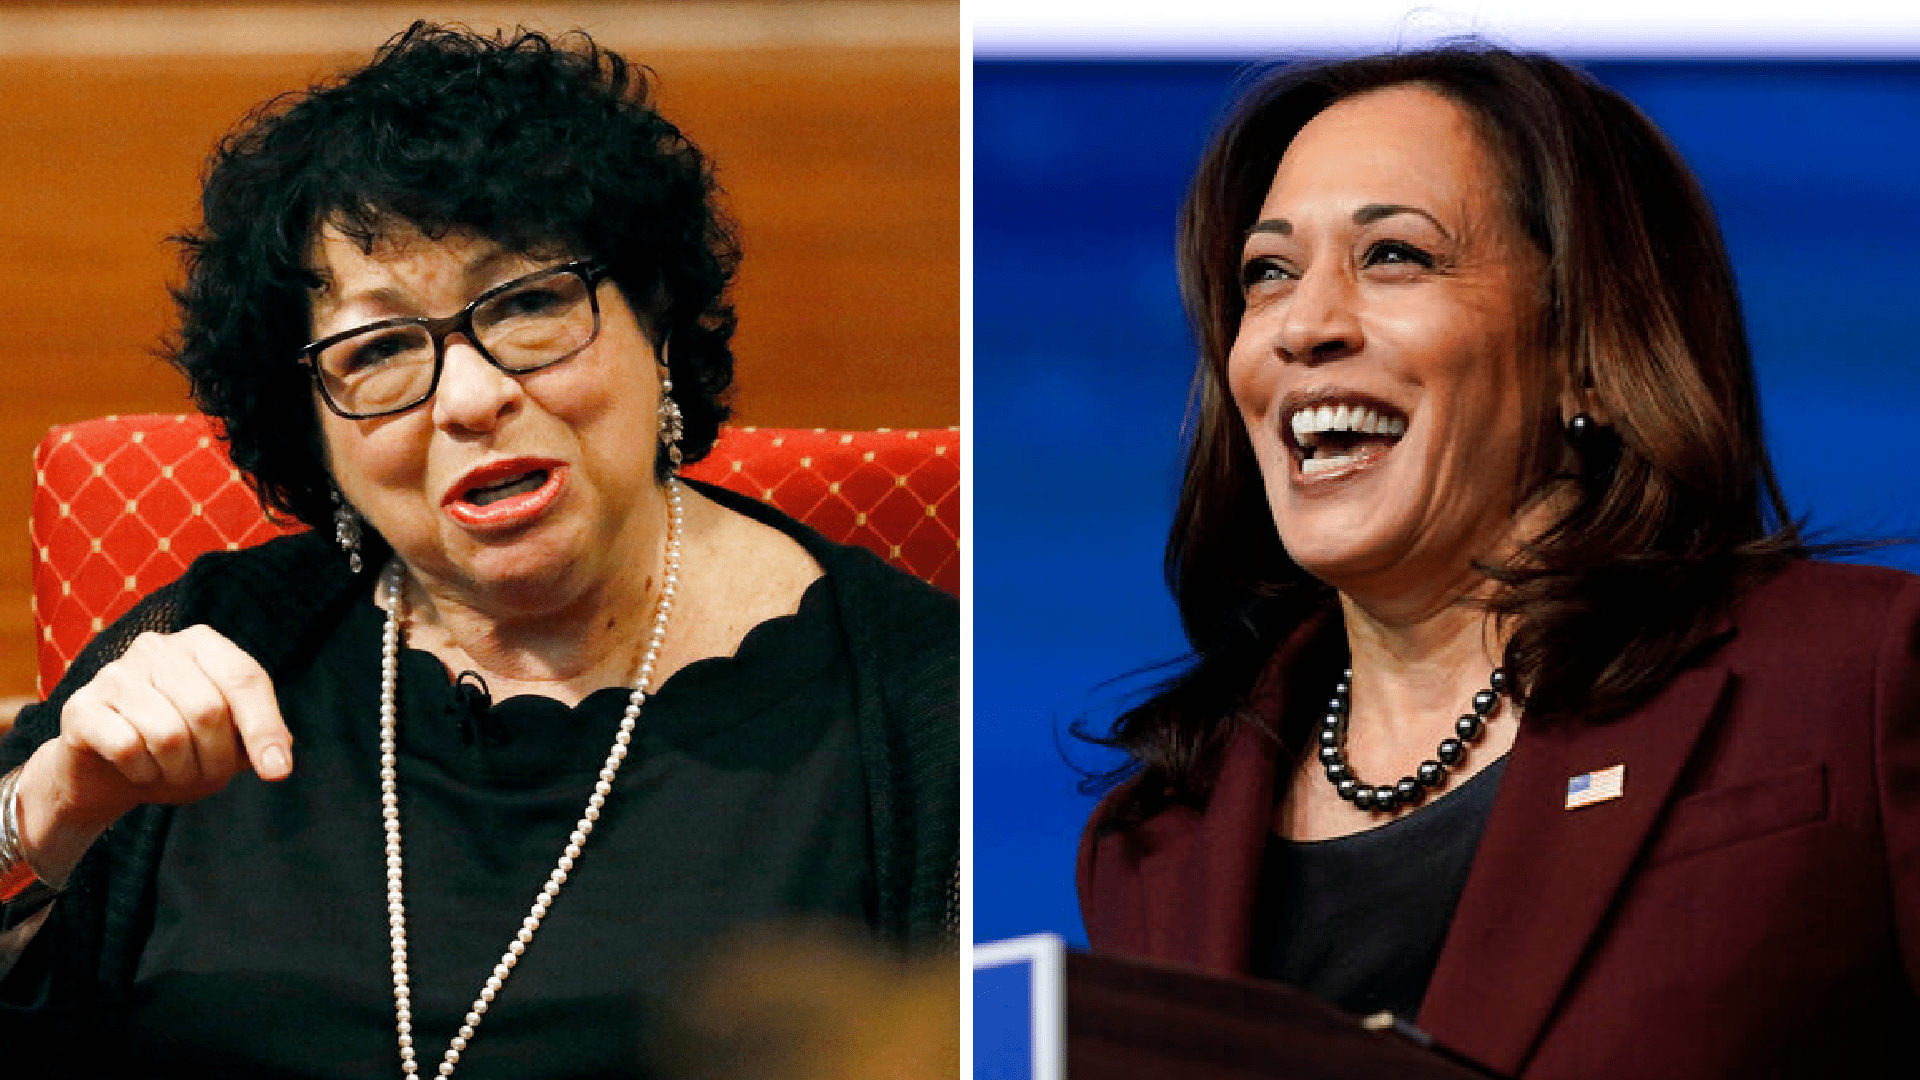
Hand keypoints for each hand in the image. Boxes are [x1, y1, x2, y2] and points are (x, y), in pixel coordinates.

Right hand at [13, 626, 291, 884]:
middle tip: (206, 776)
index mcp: (202, 644)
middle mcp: (157, 647)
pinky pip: (126, 748)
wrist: (107, 776)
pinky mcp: (80, 706)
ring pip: (168, 734)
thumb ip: (257, 739)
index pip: (245, 678)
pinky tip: (136, 769)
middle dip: (216, 759)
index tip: (277, 772)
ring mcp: (114, 673)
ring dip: (178, 771)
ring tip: (171, 773)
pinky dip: (141, 773)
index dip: (265, 727)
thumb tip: (279, 756)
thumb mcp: (228, 746)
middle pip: (209, 710)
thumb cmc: (180, 753)